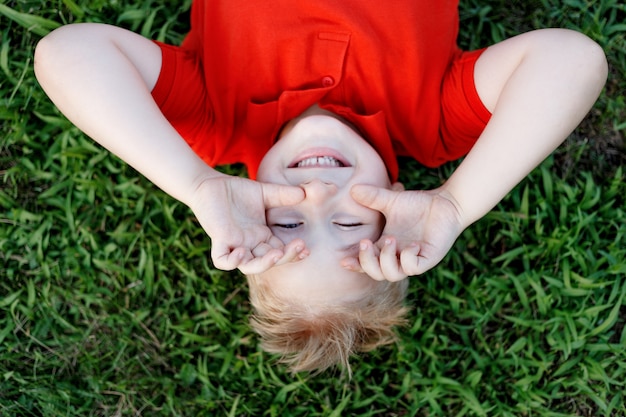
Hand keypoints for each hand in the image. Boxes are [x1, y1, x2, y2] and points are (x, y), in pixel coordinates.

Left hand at [188, 174, 306, 273]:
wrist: (211, 184)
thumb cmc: (237, 191)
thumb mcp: (266, 192)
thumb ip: (284, 195)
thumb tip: (305, 192)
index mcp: (263, 237)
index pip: (282, 251)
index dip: (294, 253)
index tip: (307, 248)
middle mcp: (251, 245)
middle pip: (270, 261)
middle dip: (286, 257)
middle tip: (299, 246)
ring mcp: (234, 245)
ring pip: (250, 266)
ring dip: (264, 264)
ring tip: (277, 254)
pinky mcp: (219, 240)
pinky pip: (222, 261)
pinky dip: (232, 261)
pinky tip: (242, 251)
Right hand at [342, 184, 464, 279]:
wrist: (445, 203)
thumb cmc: (418, 204)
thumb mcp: (391, 201)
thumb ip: (372, 197)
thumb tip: (353, 188)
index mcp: (385, 247)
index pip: (366, 263)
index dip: (355, 265)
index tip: (343, 260)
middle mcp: (397, 257)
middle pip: (376, 274)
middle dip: (367, 262)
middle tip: (365, 242)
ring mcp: (412, 259)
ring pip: (393, 275)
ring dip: (386, 259)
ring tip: (391, 239)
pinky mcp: (428, 259)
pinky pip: (413, 269)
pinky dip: (408, 258)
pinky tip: (413, 244)